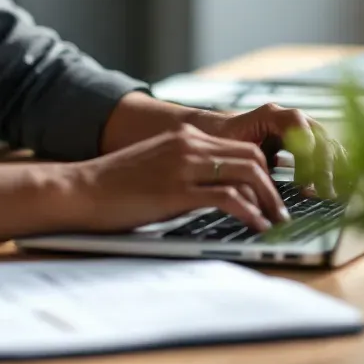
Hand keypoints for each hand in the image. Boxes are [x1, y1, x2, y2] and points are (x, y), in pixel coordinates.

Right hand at [68, 123, 291, 233]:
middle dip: (274, 186)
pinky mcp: (177, 190)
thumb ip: (185, 169)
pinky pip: (229, 198)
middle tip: (280, 211)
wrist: (82, 189)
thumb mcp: (156, 166)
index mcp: (183, 136)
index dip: (264, 172)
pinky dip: (250, 214)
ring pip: (247, 173)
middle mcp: (188, 144)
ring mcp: (183, 166)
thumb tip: (217, 191)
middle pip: (252, 157)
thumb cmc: (115, 185)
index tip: (272, 195)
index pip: (240, 147)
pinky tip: (256, 227)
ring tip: (275, 222)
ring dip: (269, 201)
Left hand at [188, 104, 345, 197]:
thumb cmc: (220, 140)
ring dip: (332, 168)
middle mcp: (289, 117)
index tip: (306, 181)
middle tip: (324, 193)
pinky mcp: (302, 141)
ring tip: (330, 193)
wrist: (215, 131)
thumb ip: (252, 166)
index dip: (306, 152)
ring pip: (326, 143)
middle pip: (319, 136)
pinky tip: (332, 188)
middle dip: (324, 165)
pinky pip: (324, 152)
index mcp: (271, 114)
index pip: (299, 126)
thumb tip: (269, 192)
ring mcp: (299, 128)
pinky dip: (331, 168)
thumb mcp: (233, 151)